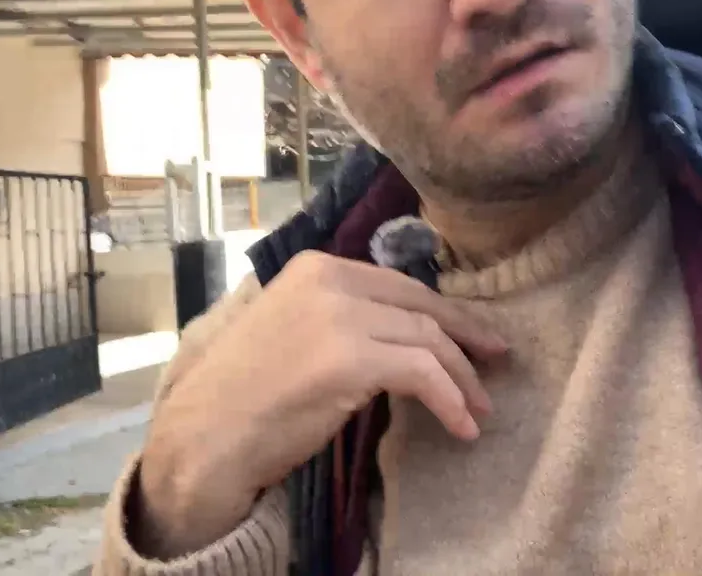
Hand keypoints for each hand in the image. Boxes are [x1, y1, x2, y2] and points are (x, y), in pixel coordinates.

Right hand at [137, 251, 506, 552]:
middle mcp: (330, 281)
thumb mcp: (294, 331)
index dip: (446, 313)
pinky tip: (461, 425)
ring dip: (463, 379)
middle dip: (466, 337)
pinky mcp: (350, 357)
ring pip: (428, 340)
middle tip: (496, 363)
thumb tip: (402, 333)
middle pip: (421, 306)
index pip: (400, 286)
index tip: (474, 337)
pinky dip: (450, 400)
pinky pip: (422, 374)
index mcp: (316, 268)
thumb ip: (341, 317)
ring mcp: (340, 316)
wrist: (205, 434)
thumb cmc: (245, 394)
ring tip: (480, 410)